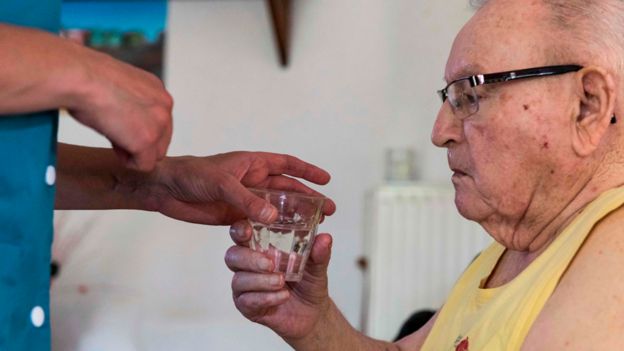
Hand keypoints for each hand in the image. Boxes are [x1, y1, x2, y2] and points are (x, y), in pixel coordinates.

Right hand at [66, 44, 172, 171]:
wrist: (78, 77)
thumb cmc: (85, 78)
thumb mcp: (117, 86)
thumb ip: (130, 102)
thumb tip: (124, 120)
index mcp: (156, 89)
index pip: (158, 120)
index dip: (137, 128)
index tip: (118, 125)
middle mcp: (164, 105)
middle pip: (161, 139)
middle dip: (139, 142)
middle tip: (114, 135)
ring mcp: (158, 123)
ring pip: (155, 154)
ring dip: (134, 152)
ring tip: (112, 138)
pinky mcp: (147, 141)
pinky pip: (144, 165)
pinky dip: (129, 162)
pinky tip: (113, 147)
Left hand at [142, 151, 335, 224]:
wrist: (165, 189)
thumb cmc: (191, 175)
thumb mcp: (221, 184)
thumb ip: (247, 200)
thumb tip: (272, 216)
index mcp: (253, 164)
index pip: (287, 164)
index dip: (308, 170)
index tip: (326, 180)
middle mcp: (252, 181)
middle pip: (288, 189)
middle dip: (309, 198)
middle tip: (329, 211)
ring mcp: (245, 199)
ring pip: (276, 208)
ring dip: (294, 216)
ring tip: (313, 227)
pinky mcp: (235, 216)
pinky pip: (259, 223)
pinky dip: (272, 230)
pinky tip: (284, 240)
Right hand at [225, 220, 332, 339]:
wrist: (313, 314)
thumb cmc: (308, 283)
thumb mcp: (317, 265)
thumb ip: (319, 252)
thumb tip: (325, 238)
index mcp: (260, 247)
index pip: (242, 233)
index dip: (240, 230)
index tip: (249, 230)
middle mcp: (248, 265)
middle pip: (233, 256)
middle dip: (249, 259)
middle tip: (270, 264)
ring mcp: (245, 286)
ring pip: (239, 280)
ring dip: (261, 281)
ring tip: (281, 282)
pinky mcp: (247, 307)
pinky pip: (247, 301)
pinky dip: (265, 297)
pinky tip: (282, 296)